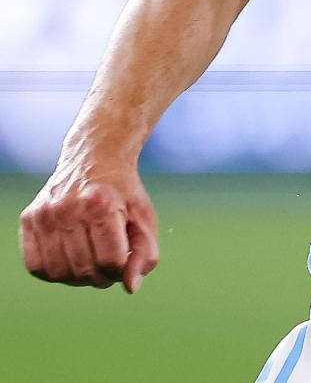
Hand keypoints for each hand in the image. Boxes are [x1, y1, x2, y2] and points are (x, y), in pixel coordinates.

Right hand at [19, 155, 160, 292]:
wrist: (94, 159)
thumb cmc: (123, 193)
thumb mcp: (144, 218)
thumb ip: (145, 254)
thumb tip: (131, 288)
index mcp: (101, 205)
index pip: (111, 260)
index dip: (121, 270)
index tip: (125, 261)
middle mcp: (68, 208)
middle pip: (84, 269)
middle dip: (101, 277)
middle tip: (109, 267)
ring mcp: (45, 214)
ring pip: (59, 272)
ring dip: (78, 279)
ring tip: (91, 265)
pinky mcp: (29, 219)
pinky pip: (36, 266)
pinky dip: (54, 273)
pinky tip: (70, 262)